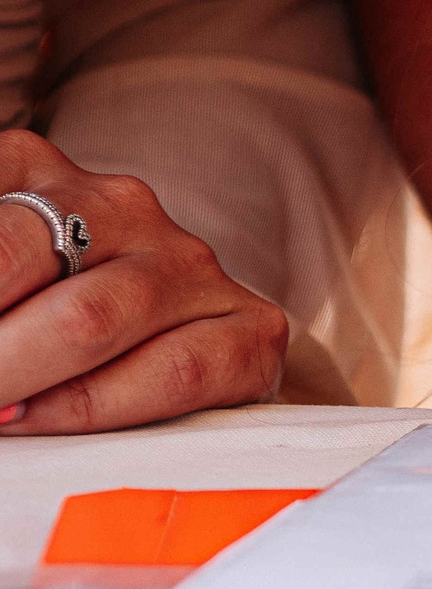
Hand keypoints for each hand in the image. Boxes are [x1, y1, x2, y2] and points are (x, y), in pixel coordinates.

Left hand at [0, 130, 289, 435]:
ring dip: (14, 375)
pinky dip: (93, 406)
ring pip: (94, 318)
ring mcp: (190, 264)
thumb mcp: (1, 265)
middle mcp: (118, 204)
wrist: (166, 337)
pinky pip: (175, 371)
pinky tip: (35, 421)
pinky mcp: (251, 329)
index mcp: (30, 167)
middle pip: (23, 258)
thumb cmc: (34, 313)